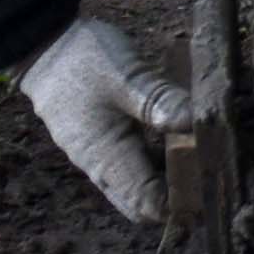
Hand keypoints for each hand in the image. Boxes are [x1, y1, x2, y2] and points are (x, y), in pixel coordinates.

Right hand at [19, 11, 192, 224]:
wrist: (42, 46)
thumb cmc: (84, 61)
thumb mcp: (128, 77)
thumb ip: (163, 103)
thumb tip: (200, 125)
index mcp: (109, 160)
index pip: (149, 206)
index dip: (180, 205)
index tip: (211, 184)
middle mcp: (100, 168)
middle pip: (141, 203)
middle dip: (174, 197)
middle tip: (208, 170)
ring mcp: (95, 157)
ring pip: (134, 185)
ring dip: (163, 178)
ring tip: (197, 152)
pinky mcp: (96, 143)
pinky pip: (126, 166)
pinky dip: (150, 161)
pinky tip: (172, 137)